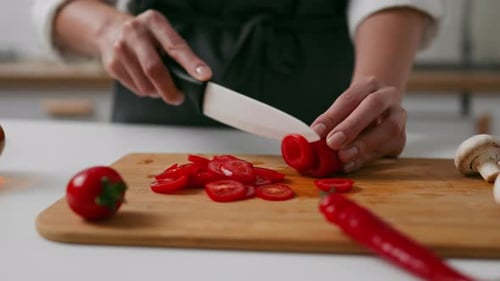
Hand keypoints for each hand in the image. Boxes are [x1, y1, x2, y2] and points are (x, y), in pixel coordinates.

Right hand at [97, 10, 211, 103]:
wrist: (111, 31)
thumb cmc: (147, 37)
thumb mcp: (163, 35)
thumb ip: (179, 54)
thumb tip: (196, 78)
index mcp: (154, 22)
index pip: (175, 47)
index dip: (191, 64)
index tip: (204, 76)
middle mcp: (135, 32)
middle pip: (154, 69)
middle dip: (169, 89)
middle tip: (178, 98)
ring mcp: (120, 48)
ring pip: (145, 85)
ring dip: (157, 91)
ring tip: (158, 83)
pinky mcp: (112, 64)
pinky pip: (136, 89)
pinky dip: (145, 91)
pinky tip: (143, 79)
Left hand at [311, 76, 406, 172]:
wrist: (382, 108)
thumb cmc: (357, 109)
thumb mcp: (343, 108)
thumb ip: (329, 121)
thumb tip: (312, 137)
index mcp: (369, 85)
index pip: (349, 98)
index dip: (332, 116)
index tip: (316, 132)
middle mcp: (388, 97)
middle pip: (373, 106)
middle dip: (352, 126)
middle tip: (333, 142)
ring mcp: (399, 117)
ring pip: (387, 129)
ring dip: (362, 146)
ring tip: (342, 157)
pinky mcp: (401, 139)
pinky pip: (385, 149)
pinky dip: (365, 158)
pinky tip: (350, 164)